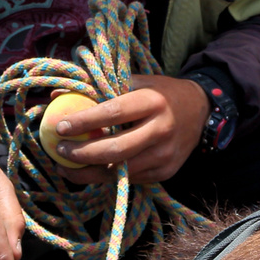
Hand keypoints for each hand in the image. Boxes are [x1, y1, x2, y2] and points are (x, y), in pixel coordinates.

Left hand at [53, 75, 208, 184]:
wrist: (201, 110)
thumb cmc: (161, 93)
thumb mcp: (136, 81)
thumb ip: (100, 87)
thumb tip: (58, 94)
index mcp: (153, 101)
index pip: (113, 112)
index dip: (84, 121)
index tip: (60, 127)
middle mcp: (161, 130)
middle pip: (115, 149)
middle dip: (82, 154)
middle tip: (60, 151)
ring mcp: (165, 155)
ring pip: (120, 171)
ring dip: (88, 173)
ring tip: (66, 167)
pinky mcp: (166, 172)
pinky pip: (130, 178)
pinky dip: (107, 176)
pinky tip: (90, 171)